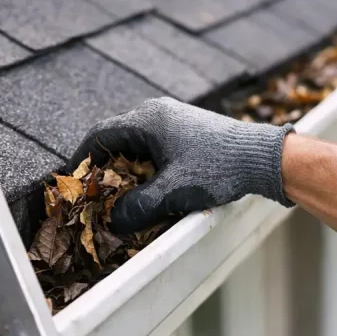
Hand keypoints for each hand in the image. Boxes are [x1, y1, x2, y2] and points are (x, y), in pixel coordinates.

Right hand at [66, 97, 295, 232]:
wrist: (263, 157)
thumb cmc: (218, 168)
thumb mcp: (173, 191)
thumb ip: (138, 207)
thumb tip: (113, 222)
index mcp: (147, 119)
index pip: (99, 135)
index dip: (82, 159)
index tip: (74, 182)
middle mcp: (158, 113)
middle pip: (118, 140)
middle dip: (106, 169)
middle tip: (98, 195)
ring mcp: (175, 120)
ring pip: (139, 145)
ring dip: (129, 170)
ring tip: (124, 196)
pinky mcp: (190, 131)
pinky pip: (158, 147)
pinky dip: (149, 167)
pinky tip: (154, 188)